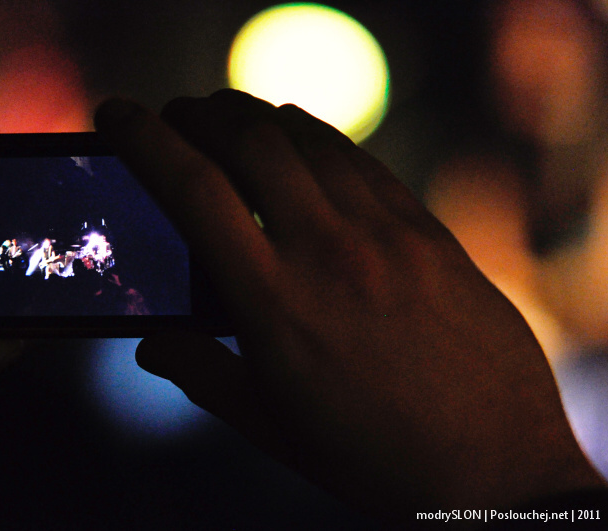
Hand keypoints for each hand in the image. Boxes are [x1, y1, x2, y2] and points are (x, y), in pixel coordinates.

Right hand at [94, 90, 604, 520]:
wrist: (491, 469)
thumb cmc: (371, 457)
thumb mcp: (270, 424)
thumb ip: (199, 372)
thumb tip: (150, 343)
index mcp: (273, 301)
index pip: (192, 189)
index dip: (143, 139)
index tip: (115, 114)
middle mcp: (328, 250)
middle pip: (250, 140)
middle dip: (199, 113)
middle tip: (177, 117)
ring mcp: (386, 234)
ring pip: (308, 138)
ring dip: (256, 117)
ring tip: (230, 123)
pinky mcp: (429, 233)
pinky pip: (361, 160)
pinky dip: (316, 139)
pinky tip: (301, 147)